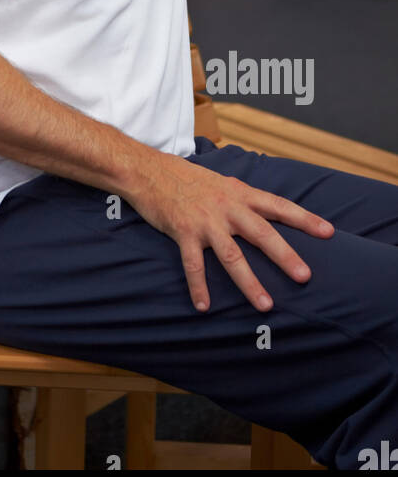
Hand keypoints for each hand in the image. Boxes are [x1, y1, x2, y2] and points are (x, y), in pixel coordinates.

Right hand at [124, 146, 333, 312]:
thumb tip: (263, 211)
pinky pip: (194, 265)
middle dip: (285, 256)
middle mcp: (226, 207)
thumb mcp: (220, 181)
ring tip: (265, 304)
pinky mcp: (183, 232)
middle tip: (305, 276)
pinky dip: (199, 287)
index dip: (304, 219)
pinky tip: (204, 306)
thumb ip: (241, 198)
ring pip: (232, 256)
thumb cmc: (185, 177)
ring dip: (250, 283)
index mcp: (239, 193)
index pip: (278, 206)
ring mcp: (205, 221)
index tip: (328, 232)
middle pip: (262, 234)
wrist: (148, 170)